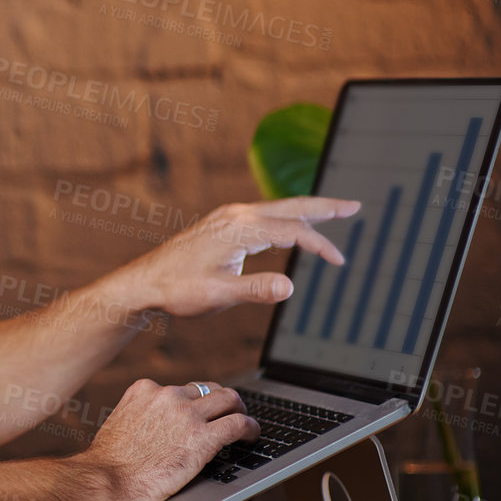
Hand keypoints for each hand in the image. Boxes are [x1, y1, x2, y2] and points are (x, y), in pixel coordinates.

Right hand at [84, 379, 259, 500]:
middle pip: (208, 389)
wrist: (107, 481)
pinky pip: (239, 424)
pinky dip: (250, 429)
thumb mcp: (121, 424)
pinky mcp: (204, 436)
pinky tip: (251, 437)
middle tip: (229, 414)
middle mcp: (167, 395)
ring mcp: (187, 414)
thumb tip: (155, 428)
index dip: (194, 403)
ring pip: (229, 399)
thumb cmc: (108, 464)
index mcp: (144, 390)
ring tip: (245, 424)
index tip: (200, 413)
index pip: (180, 389)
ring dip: (240, 410)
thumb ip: (141, 417)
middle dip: (221, 401)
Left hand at [119, 197, 359, 317]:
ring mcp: (228, 217)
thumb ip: (255, 289)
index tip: (339, 261)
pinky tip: (293, 225)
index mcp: (238, 228)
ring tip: (335, 211)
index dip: (319, 244)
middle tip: (355, 206)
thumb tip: (290, 286)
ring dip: (307, 210)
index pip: (292, 231)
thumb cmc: (178, 289)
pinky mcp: (222, 224)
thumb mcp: (219, 295)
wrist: (144, 282)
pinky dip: (286, 217)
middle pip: (289, 206)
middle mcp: (235, 215)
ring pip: (277, 209)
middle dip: (324, 207)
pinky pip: (263, 215)